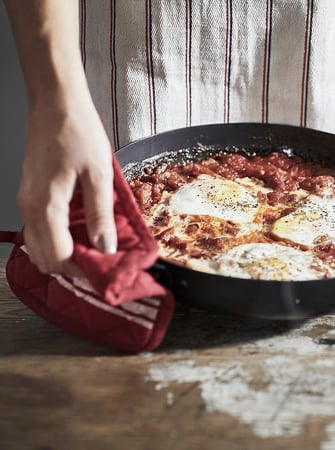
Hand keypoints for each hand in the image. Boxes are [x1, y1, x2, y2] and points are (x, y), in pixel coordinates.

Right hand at [18, 97, 116, 274]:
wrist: (55, 104)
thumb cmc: (77, 132)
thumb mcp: (99, 175)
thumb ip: (101, 215)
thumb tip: (106, 247)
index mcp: (46, 207)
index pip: (58, 257)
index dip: (83, 269)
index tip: (107, 268)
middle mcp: (30, 209)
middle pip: (45, 258)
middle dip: (73, 265)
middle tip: (102, 260)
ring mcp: (27, 202)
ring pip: (40, 246)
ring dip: (66, 253)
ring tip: (95, 246)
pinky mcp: (31, 195)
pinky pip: (41, 230)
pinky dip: (59, 238)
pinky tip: (83, 229)